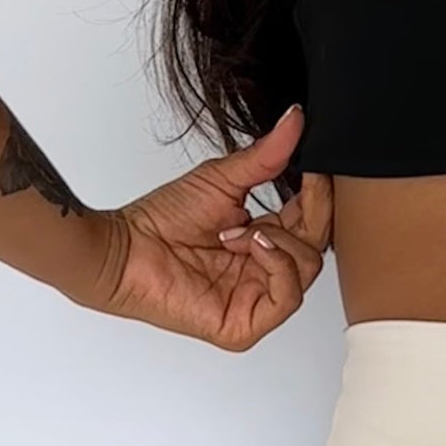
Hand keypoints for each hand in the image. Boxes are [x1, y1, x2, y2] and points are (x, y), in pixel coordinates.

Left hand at [87, 105, 334, 349]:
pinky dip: (276, 265)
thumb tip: (295, 119)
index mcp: (264, 239)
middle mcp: (263, 271)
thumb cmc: (160, 221)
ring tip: (240, 229)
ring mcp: (255, 300)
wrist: (124, 249)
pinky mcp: (244, 325)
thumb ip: (266, 155)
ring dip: (280, 241)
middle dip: (310, 215)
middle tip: (299, 190)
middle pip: (317, 246)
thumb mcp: (222, 179)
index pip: (312, 222)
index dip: (321, 197)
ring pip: (307, 270)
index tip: (320, 170)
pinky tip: (251, 245)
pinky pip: (286, 298)